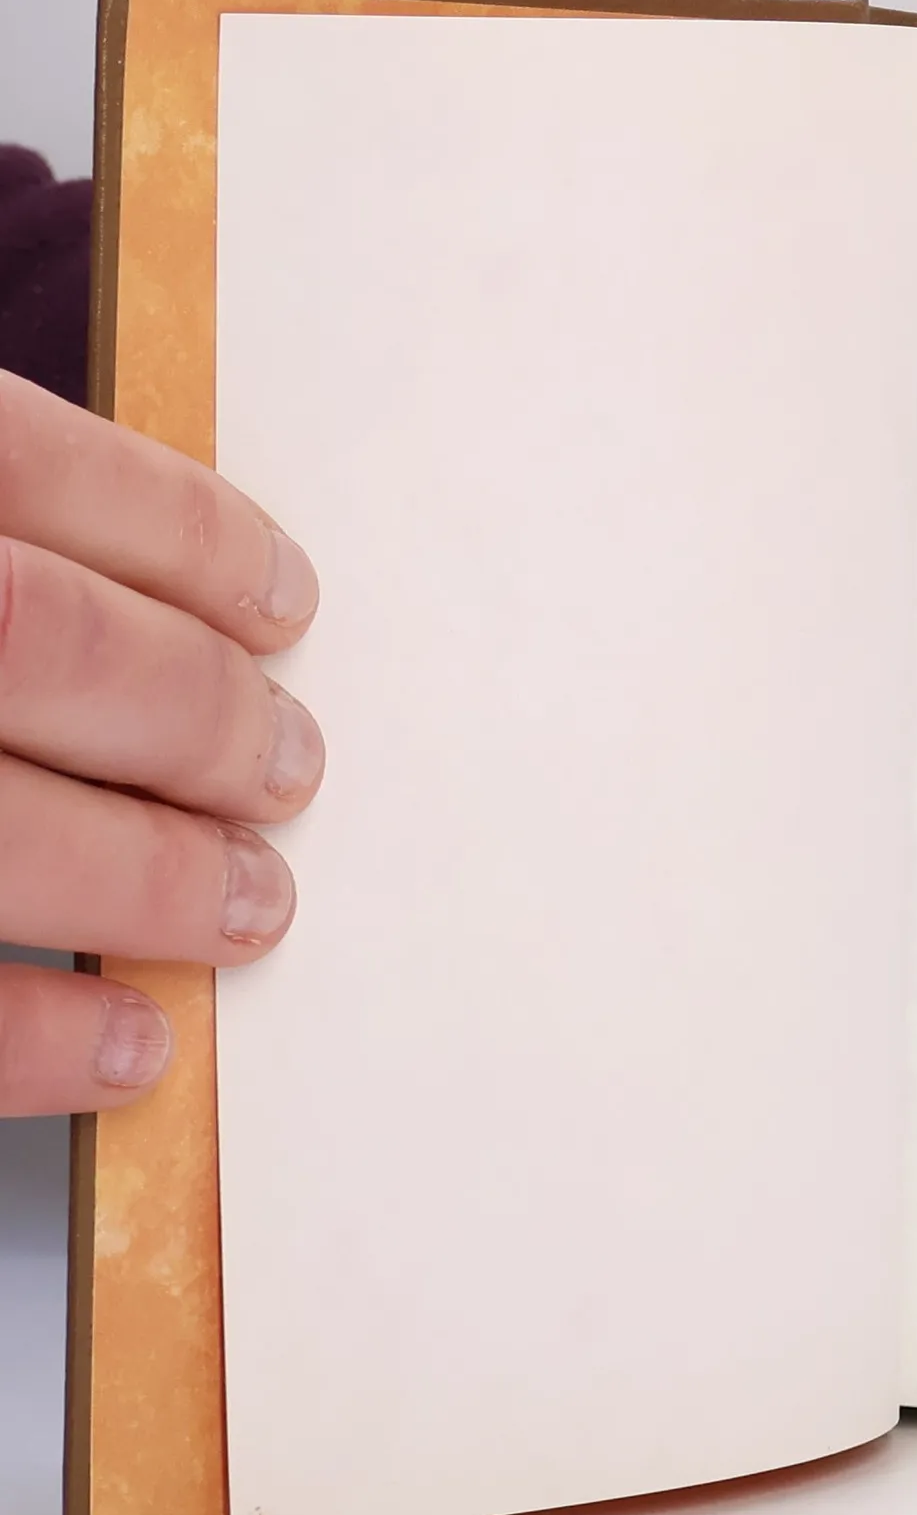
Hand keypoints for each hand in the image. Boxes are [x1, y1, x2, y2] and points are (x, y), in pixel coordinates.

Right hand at [0, 370, 321, 1115]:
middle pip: (40, 643)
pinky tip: (133, 1047)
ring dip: (147, 876)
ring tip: (250, 905)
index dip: (183, 536)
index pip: (29, 466)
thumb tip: (156, 599)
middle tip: (291, 768)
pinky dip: (27, 1041)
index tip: (288, 604)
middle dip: (196, 714)